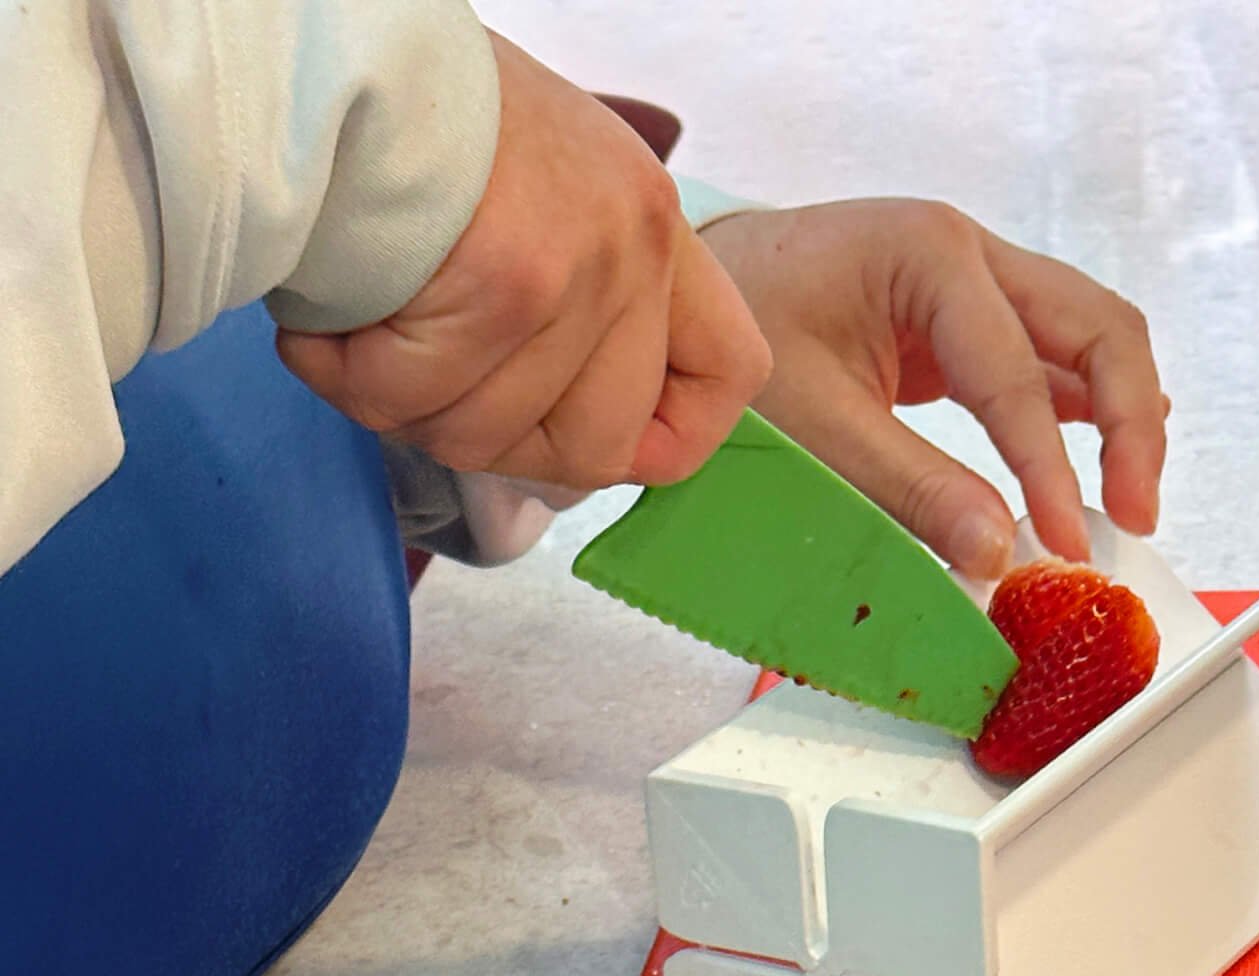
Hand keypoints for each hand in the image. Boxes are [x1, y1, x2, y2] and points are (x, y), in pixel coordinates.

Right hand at [276, 32, 770, 490]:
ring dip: (398, 403)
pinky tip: (325, 320)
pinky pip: (418, 399)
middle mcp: (638, 246)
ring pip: (489, 437)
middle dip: (493, 445)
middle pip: (596, 446)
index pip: (732, 371)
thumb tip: (561, 428)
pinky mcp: (510, 283)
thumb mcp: (539, 191)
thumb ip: (575, 296)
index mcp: (653, 224)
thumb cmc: (410, 119)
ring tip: (359, 327)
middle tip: (422, 383)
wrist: (331, 43)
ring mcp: (582, 268)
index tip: (592, 436)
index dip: (665, 438)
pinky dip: (348, 376)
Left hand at [698, 199, 1167, 576]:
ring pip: (1094, 339)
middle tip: (1135, 516)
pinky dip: (1085, 414)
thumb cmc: (737, 328)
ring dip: (1123, 418)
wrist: (695, 288)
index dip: (1050, 470)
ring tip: (1130, 504)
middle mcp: (972, 253)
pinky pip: (1058, 362)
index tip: (1065, 544)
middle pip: (1100, 328)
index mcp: (930, 254)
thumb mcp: (811, 419)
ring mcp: (979, 283)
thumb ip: (907, 484)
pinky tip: (1103, 467)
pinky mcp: (973, 323)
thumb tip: (997, 551)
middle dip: (1129, 425)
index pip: (1018, 375)